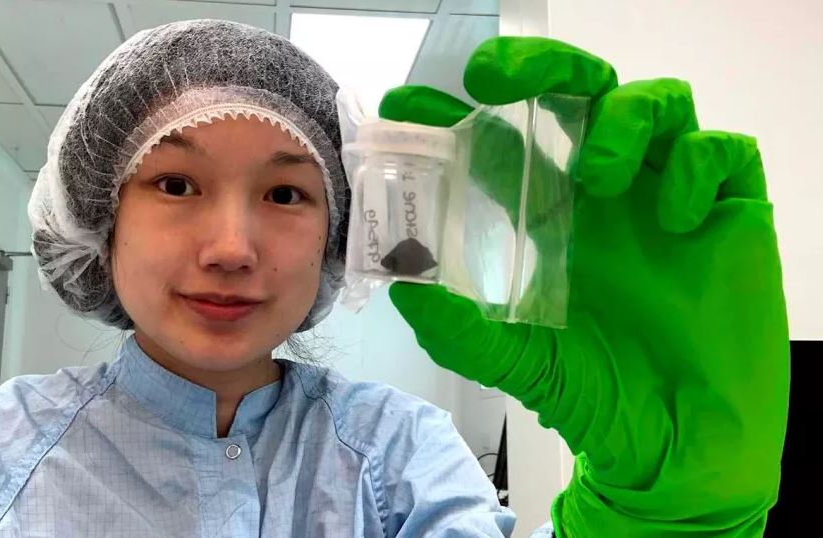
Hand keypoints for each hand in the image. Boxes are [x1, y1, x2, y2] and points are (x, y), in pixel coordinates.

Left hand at [381, 37, 788, 535]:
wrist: (674, 442)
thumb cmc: (597, 395)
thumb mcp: (513, 360)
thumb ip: (457, 328)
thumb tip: (402, 287)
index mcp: (552, 217)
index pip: (500, 147)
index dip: (455, 120)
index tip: (406, 108)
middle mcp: (607, 195)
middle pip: (579, 94)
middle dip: (539, 69)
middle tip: (496, 80)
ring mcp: (667, 197)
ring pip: (656, 104)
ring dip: (622, 120)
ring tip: (601, 177)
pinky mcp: (730, 213)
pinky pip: (722, 154)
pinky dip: (695, 168)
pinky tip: (677, 220)